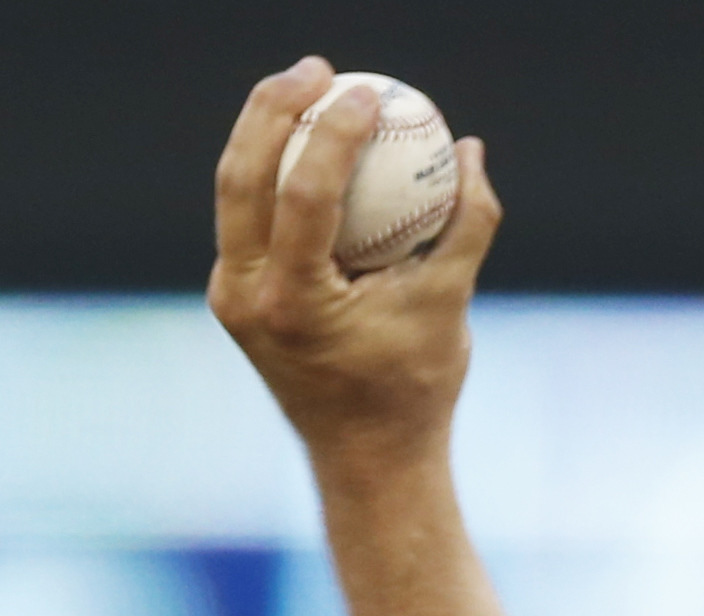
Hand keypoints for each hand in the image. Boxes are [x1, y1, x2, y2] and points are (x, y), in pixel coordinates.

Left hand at [207, 56, 503, 461]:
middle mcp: (246, 296)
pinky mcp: (234, 295)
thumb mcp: (451, 305)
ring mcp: (231, 296)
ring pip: (232, 190)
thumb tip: (471, 150)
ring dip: (264, 131)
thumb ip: (466, 225)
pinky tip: (308, 141)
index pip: (302, 195)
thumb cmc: (416, 389)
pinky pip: (247, 217)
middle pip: (241, 176)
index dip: (333, 133)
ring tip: (306, 87)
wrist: (367, 457)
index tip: (368, 93)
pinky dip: (274, 173)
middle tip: (319, 69)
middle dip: (274, 108)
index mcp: (293, 304)